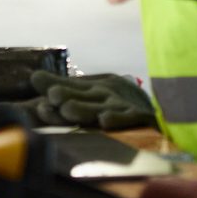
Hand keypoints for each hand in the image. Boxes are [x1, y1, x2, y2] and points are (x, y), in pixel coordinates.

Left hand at [31, 71, 155, 130]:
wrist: (162, 106)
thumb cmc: (118, 100)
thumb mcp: (91, 91)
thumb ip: (64, 86)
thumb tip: (34, 77)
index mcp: (92, 89)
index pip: (69, 90)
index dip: (53, 90)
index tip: (37, 90)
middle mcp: (105, 96)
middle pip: (83, 97)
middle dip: (67, 96)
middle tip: (52, 95)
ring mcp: (123, 106)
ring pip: (100, 108)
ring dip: (84, 109)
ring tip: (68, 109)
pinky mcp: (142, 118)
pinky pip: (129, 119)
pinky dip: (118, 119)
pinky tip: (104, 120)